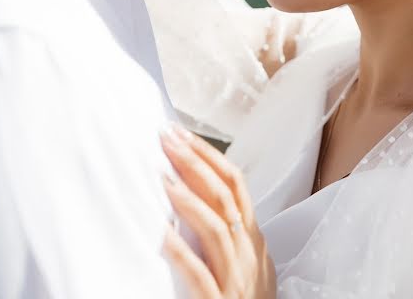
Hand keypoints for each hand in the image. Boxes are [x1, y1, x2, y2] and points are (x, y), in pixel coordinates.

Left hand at [161, 124, 275, 298]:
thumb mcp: (247, 263)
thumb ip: (231, 233)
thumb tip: (201, 197)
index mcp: (254, 240)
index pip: (236, 184)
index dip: (209, 156)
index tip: (181, 133)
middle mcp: (249, 253)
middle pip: (226, 196)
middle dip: (195, 163)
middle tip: (166, 138)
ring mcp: (237, 278)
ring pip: (216, 227)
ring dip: (186, 198)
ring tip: (160, 176)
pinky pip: (198, 272)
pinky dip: (178, 250)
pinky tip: (158, 233)